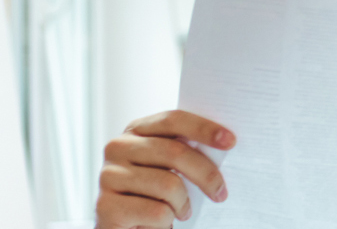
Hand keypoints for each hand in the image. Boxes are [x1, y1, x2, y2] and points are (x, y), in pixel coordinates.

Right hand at [96, 110, 235, 228]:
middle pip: (175, 152)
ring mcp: (108, 175)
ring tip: (181, 211)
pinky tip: (161, 223)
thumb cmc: (153, 193)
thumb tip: (224, 143)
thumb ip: (184, 150)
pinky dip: (167, 222)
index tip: (230, 141)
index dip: (203, 128)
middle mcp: (117, 147)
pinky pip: (156, 211)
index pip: (172, 119)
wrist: (123, 226)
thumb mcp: (168, 166)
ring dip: (183, 205)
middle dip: (207, 175)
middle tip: (220, 194)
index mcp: (135, 130)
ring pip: (169, 185)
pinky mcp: (106, 205)